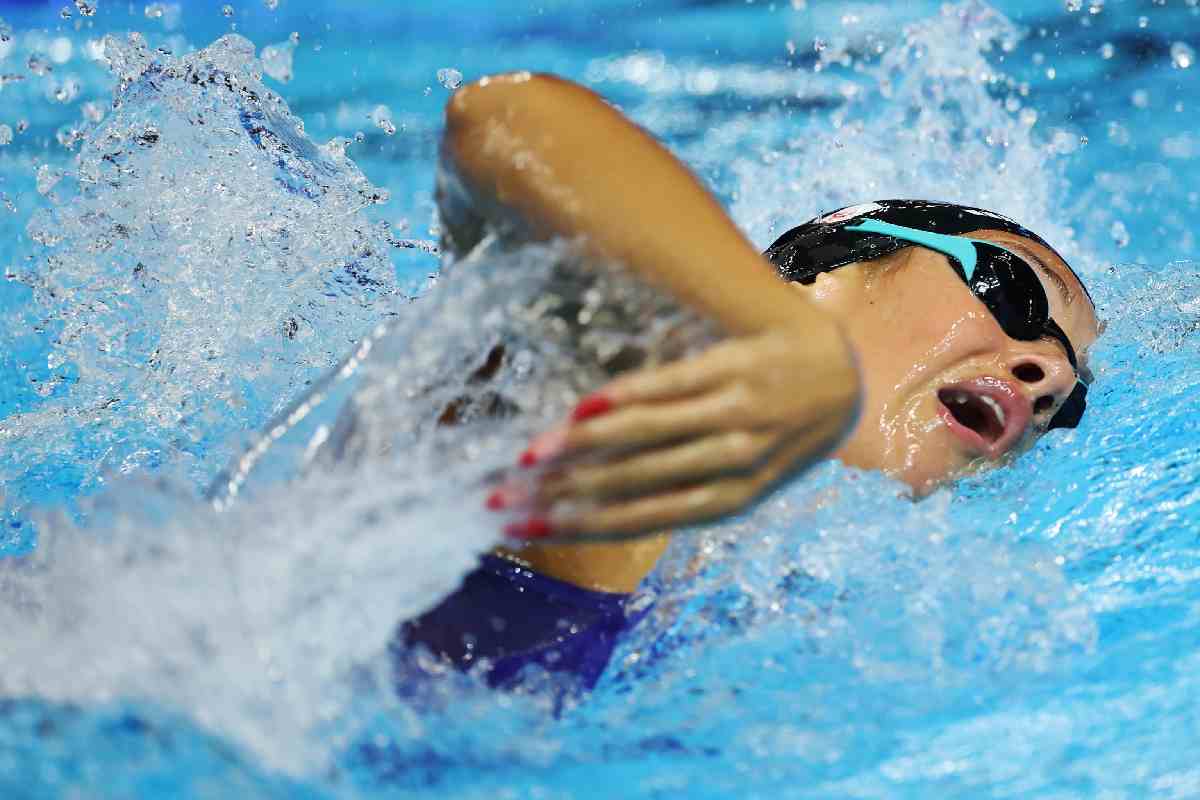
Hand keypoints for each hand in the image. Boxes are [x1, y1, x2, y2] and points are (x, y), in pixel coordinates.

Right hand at [489, 317, 860, 540]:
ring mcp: (736, 413)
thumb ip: (679, 490)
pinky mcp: (734, 367)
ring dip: (580, 449)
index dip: (575, 526)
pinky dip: (624, 399)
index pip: (637, 519)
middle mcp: (733, 462)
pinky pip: (669, 385)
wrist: (840, 376)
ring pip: (644, 436)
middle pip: (630, 482)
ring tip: (528, 459)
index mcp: (730, 500)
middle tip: (501, 499)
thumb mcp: (741, 477)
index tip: (521, 530)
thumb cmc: (777, 436)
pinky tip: (582, 410)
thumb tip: (594, 508)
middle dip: (561, 495)